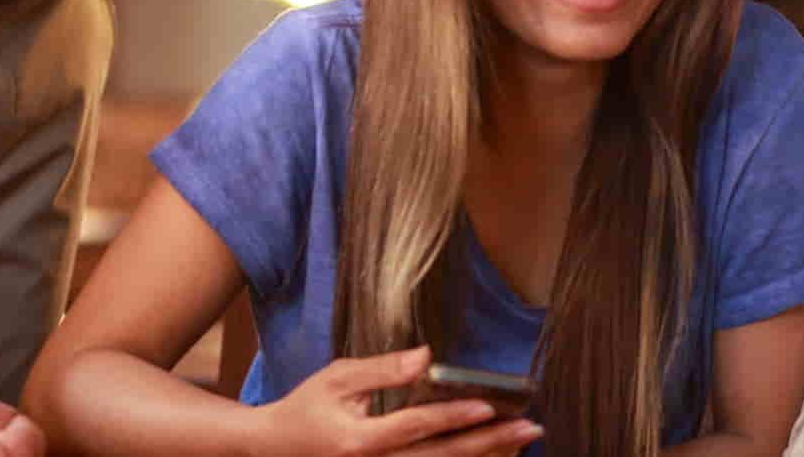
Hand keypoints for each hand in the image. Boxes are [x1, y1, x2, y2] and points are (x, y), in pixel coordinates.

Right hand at [253, 346, 542, 455]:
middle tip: (529, 428)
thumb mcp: (339, 378)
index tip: (489, 406)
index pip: (415, 427)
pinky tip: (491, 455)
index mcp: (359, 441)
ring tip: (521, 443)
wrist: (275, 449)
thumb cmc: (308, 407)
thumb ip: (384, 369)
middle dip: (488, 444)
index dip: (453, 417)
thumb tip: (428, 356)